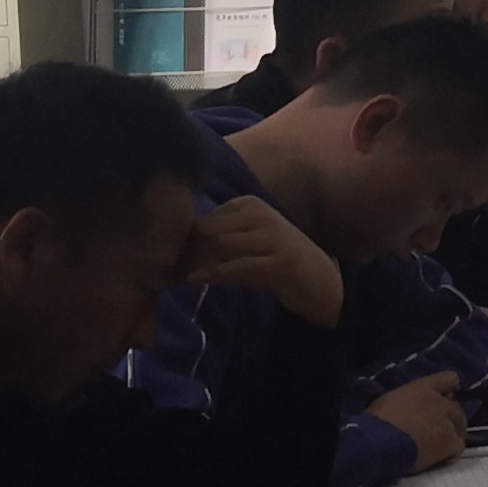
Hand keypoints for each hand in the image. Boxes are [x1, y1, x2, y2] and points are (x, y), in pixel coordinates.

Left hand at [182, 195, 342, 329]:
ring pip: (221, 244)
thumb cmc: (276, 262)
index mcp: (249, 204)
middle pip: (209, 229)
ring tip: (178, 277)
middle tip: (167, 271)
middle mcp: (260, 214)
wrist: (321, 282)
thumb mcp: (245, 245)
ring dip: (196, 263)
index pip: (205, 218)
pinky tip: (198, 281)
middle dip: (186, 251)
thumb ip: (217, 242)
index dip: (183, 240)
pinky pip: (239, 265)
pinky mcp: (280, 260)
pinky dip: (215, 273)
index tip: (167, 258)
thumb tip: (177, 251)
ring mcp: (272, 236)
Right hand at [366, 373, 469, 470]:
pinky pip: (458, 447)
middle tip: (436, 431)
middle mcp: (440, 401)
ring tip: (436, 447)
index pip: (448, 379)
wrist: (381, 441)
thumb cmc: (378, 421)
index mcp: (423, 388)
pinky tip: (438, 459)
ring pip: (460, 428)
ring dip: (451, 435)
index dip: (449, 388)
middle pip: (456, 408)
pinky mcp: (451, 442)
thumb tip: (406, 410)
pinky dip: (450, 453)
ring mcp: (448, 422)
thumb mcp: (388, 401)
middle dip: (449, 418)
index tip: (446, 396)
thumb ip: (405, 402)